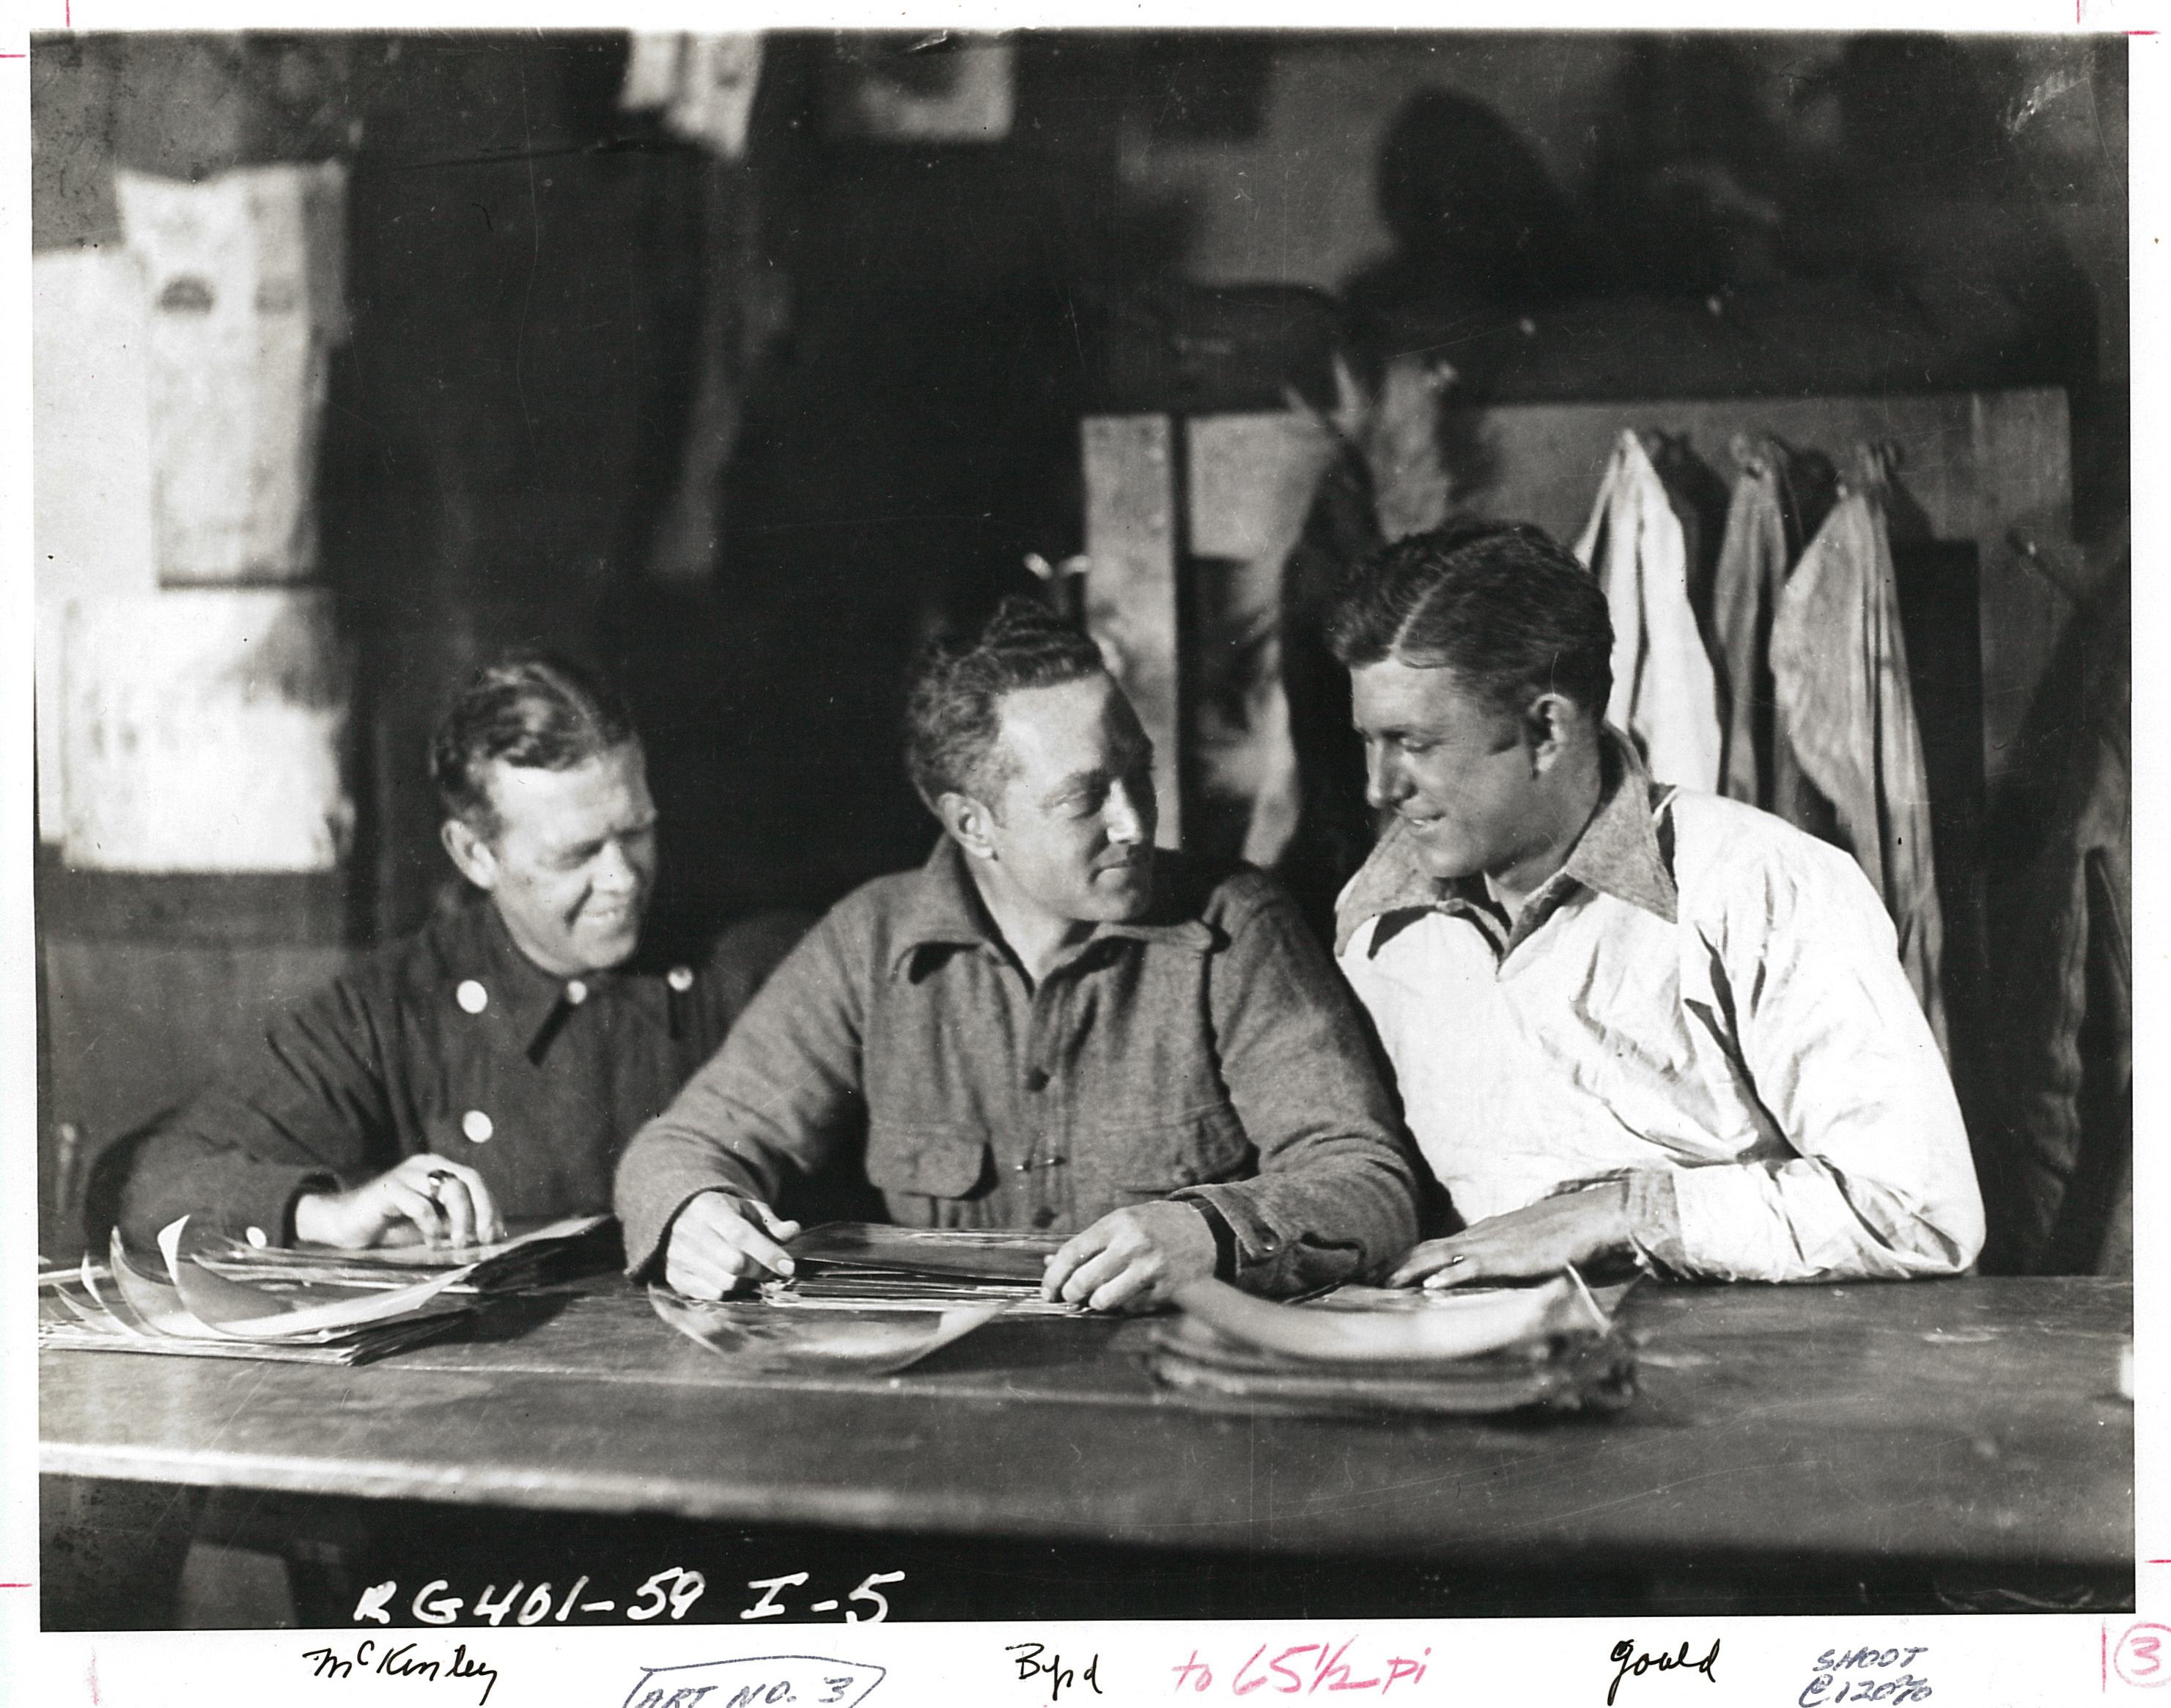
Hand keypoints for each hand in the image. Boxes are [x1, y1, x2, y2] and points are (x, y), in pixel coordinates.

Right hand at [293, 1154, 504, 1250]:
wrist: (344, 1222)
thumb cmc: (389, 1224)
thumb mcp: (429, 1221)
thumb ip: (454, 1220)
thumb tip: (487, 1233)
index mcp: (437, 1168)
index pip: (475, 1180)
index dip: (490, 1206)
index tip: (495, 1233)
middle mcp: (425, 1165)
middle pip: (468, 1178)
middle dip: (482, 1209)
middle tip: (482, 1237)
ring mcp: (407, 1174)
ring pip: (450, 1189)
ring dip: (460, 1220)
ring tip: (457, 1243)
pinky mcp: (389, 1189)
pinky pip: (421, 1205)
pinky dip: (431, 1226)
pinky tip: (430, 1241)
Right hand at [661, 1191, 801, 1298]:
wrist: (681, 1217)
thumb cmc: (722, 1214)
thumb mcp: (748, 1209)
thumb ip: (771, 1222)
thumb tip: (793, 1231)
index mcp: (708, 1208)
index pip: (740, 1234)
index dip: (767, 1253)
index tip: (788, 1266)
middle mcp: (689, 1232)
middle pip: (733, 1263)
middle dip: (759, 1270)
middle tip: (770, 1270)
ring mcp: (678, 1257)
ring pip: (724, 1283)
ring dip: (746, 1283)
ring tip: (750, 1272)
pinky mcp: (675, 1277)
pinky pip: (711, 1295)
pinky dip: (729, 1292)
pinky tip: (732, 1279)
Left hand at [1041, 1200, 1217, 1312]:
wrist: (1205, 1230)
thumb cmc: (1156, 1225)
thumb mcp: (1122, 1222)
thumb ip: (1089, 1243)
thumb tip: (1050, 1263)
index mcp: (1118, 1223)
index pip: (1071, 1253)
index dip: (1053, 1276)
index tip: (1047, 1290)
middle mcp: (1133, 1245)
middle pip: (1083, 1280)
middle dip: (1070, 1294)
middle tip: (1069, 1297)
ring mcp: (1151, 1269)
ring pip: (1105, 1300)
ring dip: (1095, 1303)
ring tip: (1098, 1298)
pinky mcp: (1166, 1290)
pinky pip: (1130, 1308)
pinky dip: (1123, 1307)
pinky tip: (1128, 1296)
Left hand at [1386, 1182, 1630, 1287]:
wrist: (1598, 1217)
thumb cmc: (1571, 1233)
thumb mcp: (1532, 1248)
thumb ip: (1514, 1260)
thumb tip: (1505, 1273)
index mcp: (1488, 1234)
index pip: (1440, 1246)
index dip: (1412, 1259)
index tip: (1387, 1272)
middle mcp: (1484, 1235)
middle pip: (1430, 1248)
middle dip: (1399, 1264)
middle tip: (1369, 1281)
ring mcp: (1495, 1244)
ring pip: (1441, 1256)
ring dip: (1411, 1270)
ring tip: (1385, 1284)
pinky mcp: (1510, 1257)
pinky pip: (1473, 1267)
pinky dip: (1450, 1276)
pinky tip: (1430, 1288)